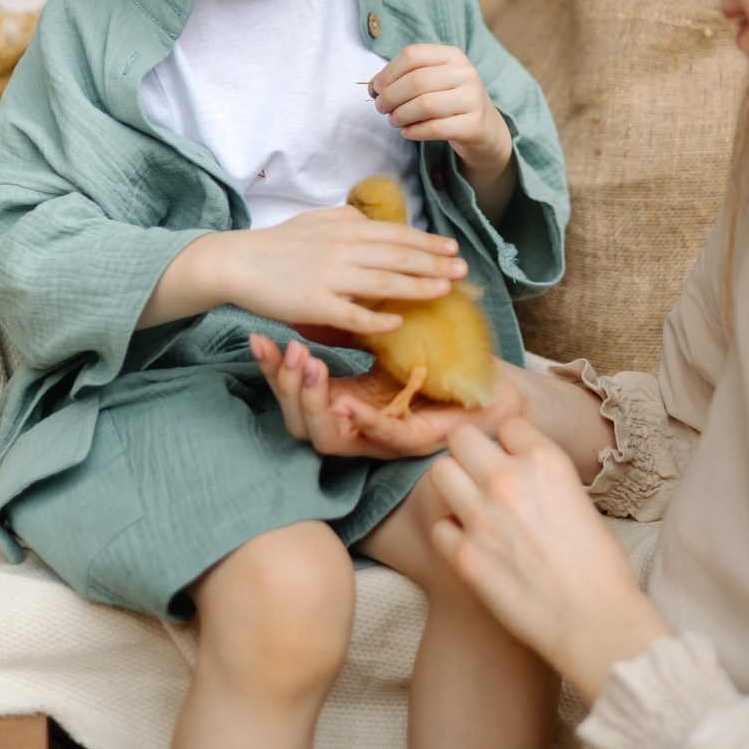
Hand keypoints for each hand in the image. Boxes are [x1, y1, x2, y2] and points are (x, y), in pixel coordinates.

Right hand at [232, 206, 466, 336]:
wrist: (236, 263)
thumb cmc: (278, 244)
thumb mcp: (316, 220)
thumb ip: (348, 219)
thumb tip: (374, 220)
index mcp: (344, 229)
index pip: (396, 235)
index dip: (428, 242)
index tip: (453, 249)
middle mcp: (341, 250)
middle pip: (398, 257)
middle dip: (434, 263)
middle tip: (462, 271)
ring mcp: (328, 278)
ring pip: (383, 283)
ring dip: (417, 287)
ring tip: (443, 291)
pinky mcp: (313, 304)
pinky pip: (351, 314)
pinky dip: (376, 320)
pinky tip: (397, 323)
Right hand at [250, 333, 524, 458]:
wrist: (489, 387)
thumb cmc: (439, 366)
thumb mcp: (385, 342)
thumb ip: (351, 332)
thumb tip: (314, 305)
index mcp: (345, 403)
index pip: (295, 395)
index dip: (274, 370)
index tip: (259, 338)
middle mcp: (356, 428)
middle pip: (300, 423)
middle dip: (287, 388)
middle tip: (289, 352)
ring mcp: (381, 440)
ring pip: (329, 438)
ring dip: (315, 404)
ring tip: (311, 369)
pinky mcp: (413, 443)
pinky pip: (382, 436)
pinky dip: (363, 421)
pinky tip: (348, 403)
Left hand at [372, 45, 511, 181]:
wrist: (484, 128)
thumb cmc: (448, 101)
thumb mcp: (431, 82)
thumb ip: (401, 79)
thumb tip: (374, 87)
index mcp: (452, 55)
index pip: (412, 55)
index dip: (388, 72)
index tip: (377, 88)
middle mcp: (466, 73)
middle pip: (417, 80)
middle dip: (391, 96)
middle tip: (381, 108)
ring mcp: (472, 99)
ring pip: (425, 105)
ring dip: (400, 115)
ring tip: (394, 120)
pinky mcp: (473, 125)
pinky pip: (435, 128)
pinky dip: (414, 131)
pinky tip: (407, 132)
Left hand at [429, 418, 670, 702]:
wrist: (595, 623)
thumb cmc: (600, 568)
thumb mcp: (581, 501)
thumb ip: (544, 480)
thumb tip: (522, 474)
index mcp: (545, 461)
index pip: (508, 423)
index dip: (510, 442)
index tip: (514, 459)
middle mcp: (507, 480)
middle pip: (461, 436)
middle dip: (469, 452)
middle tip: (479, 475)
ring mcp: (481, 517)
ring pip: (439, 472)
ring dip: (453, 485)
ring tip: (469, 505)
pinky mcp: (464, 556)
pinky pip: (438, 526)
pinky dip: (450, 534)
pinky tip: (470, 546)